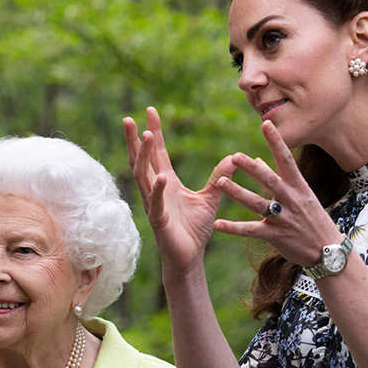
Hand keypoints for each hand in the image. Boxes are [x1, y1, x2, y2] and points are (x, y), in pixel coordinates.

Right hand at [124, 107, 234, 273]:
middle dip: (137, 140)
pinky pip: (156, 203)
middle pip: (142, 160)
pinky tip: (160, 177)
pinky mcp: (159, 221)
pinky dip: (157, 190)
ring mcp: (155, 205)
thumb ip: (219, 177)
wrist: (190, 257)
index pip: (158, 153)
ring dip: (143, 157)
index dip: (154, 132)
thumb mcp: (210, 198)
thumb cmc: (195, 229)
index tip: (151, 111)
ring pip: (143, 176)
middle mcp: (157, 190)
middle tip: (131, 118)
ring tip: (145, 136)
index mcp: (168, 183)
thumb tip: (235, 157)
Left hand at [213, 120, 341, 266]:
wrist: (328, 251)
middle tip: (234, 156)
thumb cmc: (313, 220)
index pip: (286, 159)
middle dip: (252, 168)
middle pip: (269, 180)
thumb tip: (257, 160)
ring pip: (257, 203)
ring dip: (238, 193)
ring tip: (220, 182)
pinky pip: (251, 230)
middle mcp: (291, 200)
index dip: (276, 141)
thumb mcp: (302, 196)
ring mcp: (284, 218)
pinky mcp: (276, 236)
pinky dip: (233, 228)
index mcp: (299, 187)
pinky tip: (217, 224)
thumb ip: (278, 178)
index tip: (266, 124)